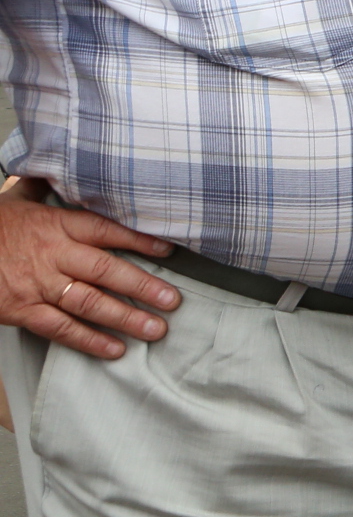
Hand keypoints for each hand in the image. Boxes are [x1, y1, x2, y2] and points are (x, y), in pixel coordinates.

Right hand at [0, 184, 178, 358]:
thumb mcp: (14, 202)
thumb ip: (40, 189)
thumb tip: (53, 167)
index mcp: (54, 224)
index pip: (105, 230)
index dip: (139, 239)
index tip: (169, 249)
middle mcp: (52, 255)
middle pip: (106, 271)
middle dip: (144, 286)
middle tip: (173, 300)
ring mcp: (37, 284)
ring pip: (90, 302)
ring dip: (126, 318)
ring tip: (156, 329)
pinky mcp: (21, 310)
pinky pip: (62, 328)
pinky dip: (90, 341)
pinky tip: (115, 349)